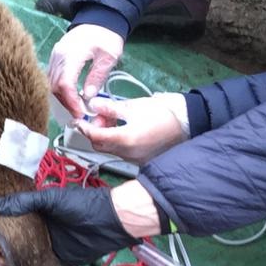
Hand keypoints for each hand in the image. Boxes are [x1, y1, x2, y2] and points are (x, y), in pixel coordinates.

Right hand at [0, 183, 163, 265]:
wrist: (109, 221)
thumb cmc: (82, 205)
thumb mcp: (51, 199)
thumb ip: (25, 202)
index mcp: (35, 213)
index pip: (10, 220)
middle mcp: (39, 230)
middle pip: (14, 240)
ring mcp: (47, 245)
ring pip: (24, 254)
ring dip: (11, 261)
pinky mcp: (58, 260)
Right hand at [47, 24, 125, 119]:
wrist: (99, 18)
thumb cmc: (106, 36)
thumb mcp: (109, 56)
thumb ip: (98, 76)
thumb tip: (88, 97)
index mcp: (71, 55)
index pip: (65, 84)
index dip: (71, 101)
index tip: (80, 113)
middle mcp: (58, 57)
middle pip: (54, 86)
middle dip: (65, 103)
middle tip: (78, 115)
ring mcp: (54, 57)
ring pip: (50, 83)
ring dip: (61, 98)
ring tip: (74, 108)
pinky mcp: (55, 58)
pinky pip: (52, 77)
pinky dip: (59, 90)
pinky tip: (69, 96)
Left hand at [75, 93, 189, 163]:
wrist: (187, 124)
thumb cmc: (162, 113)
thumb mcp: (134, 106)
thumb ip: (110, 108)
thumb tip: (92, 104)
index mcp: (126, 140)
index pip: (95, 137)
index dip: (84, 128)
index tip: (78, 120)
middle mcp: (128, 154)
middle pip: (100, 145)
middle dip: (95, 130)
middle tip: (101, 116)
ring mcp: (134, 159)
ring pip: (110, 149)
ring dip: (106, 135)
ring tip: (114, 119)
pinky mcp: (140, 160)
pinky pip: (121, 152)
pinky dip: (116, 141)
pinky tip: (123, 129)